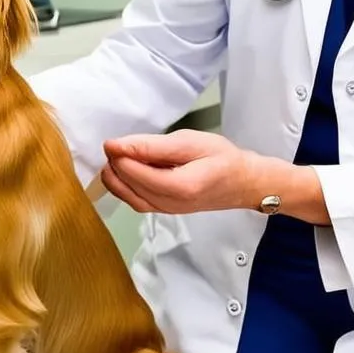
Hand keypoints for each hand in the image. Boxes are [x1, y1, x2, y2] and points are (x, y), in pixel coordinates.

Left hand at [99, 129, 265, 214]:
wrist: (243, 182)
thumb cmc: (222, 157)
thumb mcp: (189, 142)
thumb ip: (152, 146)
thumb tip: (117, 146)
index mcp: (181, 187)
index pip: (138, 175)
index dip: (120, 157)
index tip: (110, 141)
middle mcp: (172, 205)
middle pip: (131, 188)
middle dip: (116, 166)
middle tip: (112, 146)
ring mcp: (168, 211)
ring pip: (130, 198)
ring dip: (117, 179)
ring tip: (115, 157)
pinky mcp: (166, 211)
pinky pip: (138, 202)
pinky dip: (125, 187)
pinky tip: (123, 172)